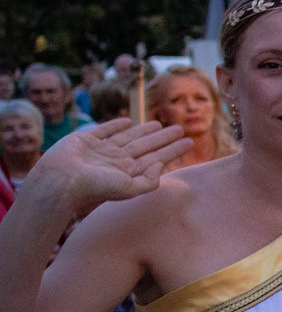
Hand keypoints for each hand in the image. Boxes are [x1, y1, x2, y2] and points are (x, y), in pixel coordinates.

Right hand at [38, 119, 191, 210]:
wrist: (61, 180)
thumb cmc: (95, 187)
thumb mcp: (129, 189)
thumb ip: (149, 181)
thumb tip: (161, 165)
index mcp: (128, 173)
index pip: (156, 158)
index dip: (173, 150)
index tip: (189, 142)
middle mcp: (116, 161)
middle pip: (146, 146)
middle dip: (164, 139)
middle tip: (181, 129)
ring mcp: (101, 150)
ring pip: (128, 137)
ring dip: (144, 131)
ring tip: (160, 125)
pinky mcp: (85, 140)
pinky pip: (104, 130)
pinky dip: (115, 125)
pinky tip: (127, 122)